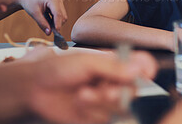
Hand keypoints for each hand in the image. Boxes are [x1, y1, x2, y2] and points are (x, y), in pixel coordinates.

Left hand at [14, 0, 66, 34]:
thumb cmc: (29, 2)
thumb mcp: (34, 13)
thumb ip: (42, 23)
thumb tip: (49, 32)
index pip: (58, 14)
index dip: (58, 24)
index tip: (56, 33)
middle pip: (62, 16)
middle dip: (57, 24)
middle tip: (49, 31)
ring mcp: (59, 2)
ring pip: (62, 17)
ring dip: (56, 23)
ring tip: (46, 24)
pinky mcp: (59, 5)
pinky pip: (60, 16)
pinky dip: (55, 21)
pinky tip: (47, 21)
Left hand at [27, 50, 157, 123]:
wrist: (35, 90)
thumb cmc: (59, 69)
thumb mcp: (87, 63)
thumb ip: (113, 67)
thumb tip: (138, 70)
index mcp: (115, 64)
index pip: (141, 65)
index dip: (147, 69)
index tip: (145, 73)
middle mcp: (114, 81)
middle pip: (136, 89)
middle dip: (121, 91)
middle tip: (106, 90)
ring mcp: (107, 99)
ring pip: (122, 105)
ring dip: (102, 101)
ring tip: (83, 93)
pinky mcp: (98, 116)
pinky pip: (107, 117)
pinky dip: (93, 111)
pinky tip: (80, 101)